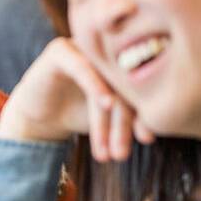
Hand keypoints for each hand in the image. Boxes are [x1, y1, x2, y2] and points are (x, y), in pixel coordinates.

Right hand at [0, 37, 154, 161]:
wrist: (38, 119)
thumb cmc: (79, 115)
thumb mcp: (110, 117)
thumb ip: (133, 112)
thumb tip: (162, 122)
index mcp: (121, 61)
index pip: (139, 85)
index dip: (145, 112)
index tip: (147, 139)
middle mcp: (103, 50)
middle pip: (122, 84)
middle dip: (123, 122)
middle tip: (121, 153)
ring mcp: (82, 47)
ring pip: (103, 80)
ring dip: (107, 117)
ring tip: (108, 147)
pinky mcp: (60, 51)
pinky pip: (81, 66)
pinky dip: (95, 86)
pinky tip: (105, 104)